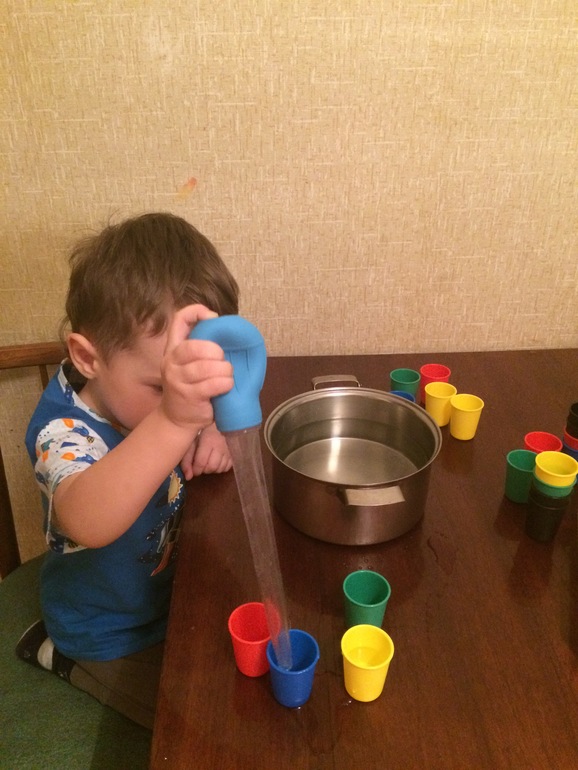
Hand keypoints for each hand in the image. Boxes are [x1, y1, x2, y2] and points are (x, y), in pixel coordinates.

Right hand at [160, 305, 233, 432]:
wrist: (176, 419)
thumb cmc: (190, 387)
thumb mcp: (189, 365)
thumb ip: (201, 349)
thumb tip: (228, 331)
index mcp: (173, 348)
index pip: (179, 320)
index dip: (196, 312)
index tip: (214, 318)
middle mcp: (171, 361)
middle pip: (194, 346)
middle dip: (215, 351)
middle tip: (223, 360)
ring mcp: (177, 379)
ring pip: (205, 367)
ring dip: (224, 370)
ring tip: (227, 375)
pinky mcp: (188, 395)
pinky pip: (211, 384)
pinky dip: (224, 383)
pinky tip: (226, 386)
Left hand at [181, 423, 232, 479]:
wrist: (221, 421)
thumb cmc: (204, 431)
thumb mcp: (192, 442)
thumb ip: (187, 459)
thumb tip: (188, 477)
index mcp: (208, 441)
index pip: (201, 462)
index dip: (196, 470)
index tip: (194, 469)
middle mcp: (221, 446)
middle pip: (211, 468)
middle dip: (204, 469)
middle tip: (201, 464)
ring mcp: (230, 450)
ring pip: (220, 469)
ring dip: (212, 469)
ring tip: (209, 461)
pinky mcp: (235, 453)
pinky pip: (227, 467)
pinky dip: (221, 467)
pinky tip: (217, 461)